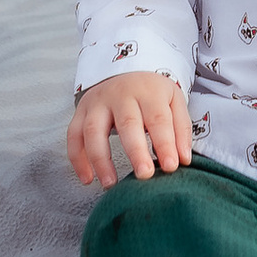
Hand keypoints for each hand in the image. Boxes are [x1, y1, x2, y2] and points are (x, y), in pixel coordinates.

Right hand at [69, 72, 192, 188]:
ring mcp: (97, 103)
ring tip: (110, 184)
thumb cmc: (152, 95)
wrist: (125, 73)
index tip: (171, 167)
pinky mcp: (80, 112)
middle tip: (145, 175)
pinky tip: (87, 179)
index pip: (157, 118)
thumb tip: (182, 159)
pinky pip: (74, 135)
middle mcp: (120, 95)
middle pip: (127, 123)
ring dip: (100, 159)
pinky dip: (77, 159)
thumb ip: (180, 129)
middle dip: (136, 151)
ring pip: (93, 130)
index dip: (164, 143)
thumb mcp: (173, 102)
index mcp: (148, 91)